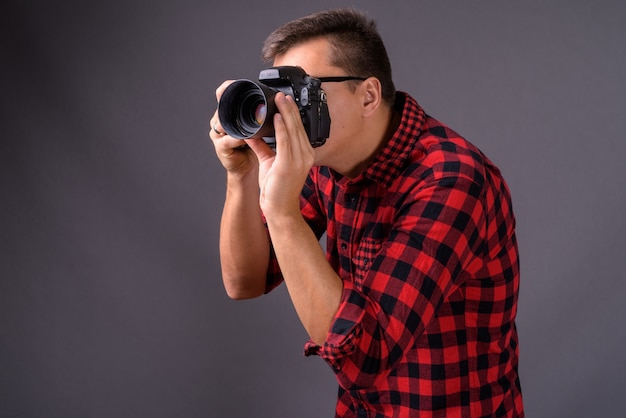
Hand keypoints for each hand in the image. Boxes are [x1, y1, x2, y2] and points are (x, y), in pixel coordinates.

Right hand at [208, 80, 257, 176]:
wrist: (249, 169)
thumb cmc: (254, 148)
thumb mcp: (260, 127)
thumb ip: (265, 116)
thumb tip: (281, 102)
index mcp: (231, 113)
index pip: (225, 94)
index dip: (231, 86)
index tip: (243, 83)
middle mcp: (222, 121)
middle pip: (222, 106)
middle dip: (233, 101)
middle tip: (249, 99)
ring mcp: (219, 134)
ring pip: (223, 122)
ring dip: (237, 122)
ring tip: (252, 120)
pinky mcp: (221, 147)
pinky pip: (227, 140)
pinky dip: (237, 139)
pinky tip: (246, 138)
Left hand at [246, 93, 314, 218]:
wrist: (279, 209)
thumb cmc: (277, 189)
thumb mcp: (270, 162)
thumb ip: (263, 147)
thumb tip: (252, 133)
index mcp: (304, 153)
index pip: (299, 129)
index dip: (292, 114)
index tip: (285, 101)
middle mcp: (305, 155)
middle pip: (297, 126)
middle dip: (289, 109)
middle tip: (281, 95)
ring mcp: (299, 160)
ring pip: (292, 131)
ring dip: (285, 113)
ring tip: (279, 100)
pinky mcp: (289, 165)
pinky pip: (285, 142)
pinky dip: (281, 128)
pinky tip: (276, 118)